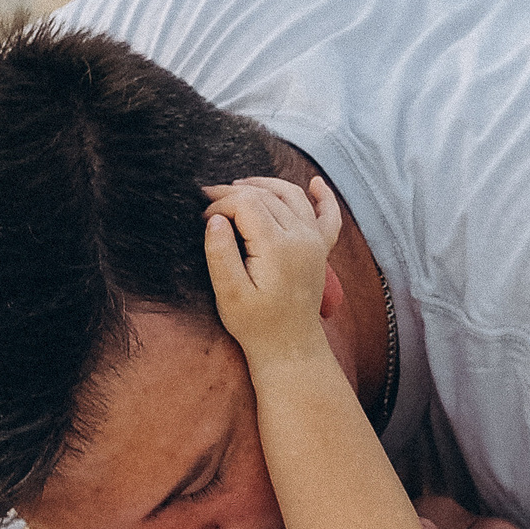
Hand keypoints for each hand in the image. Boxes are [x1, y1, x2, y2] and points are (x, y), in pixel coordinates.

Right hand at [202, 173, 343, 367]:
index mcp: (277, 247)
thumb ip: (220, 254)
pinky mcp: (320, 249)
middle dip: (234, 193)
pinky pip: (328, 215)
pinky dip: (323, 196)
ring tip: (239, 186)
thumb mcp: (228, 294)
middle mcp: (301, 238)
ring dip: (265, 185)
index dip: (219, 204)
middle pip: (266, 195)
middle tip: (209, 200)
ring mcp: (314, 241)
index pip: (245, 204)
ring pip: (292, 195)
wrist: (289, 346)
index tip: (202, 218)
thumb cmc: (256, 324)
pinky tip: (315, 183)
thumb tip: (214, 219)